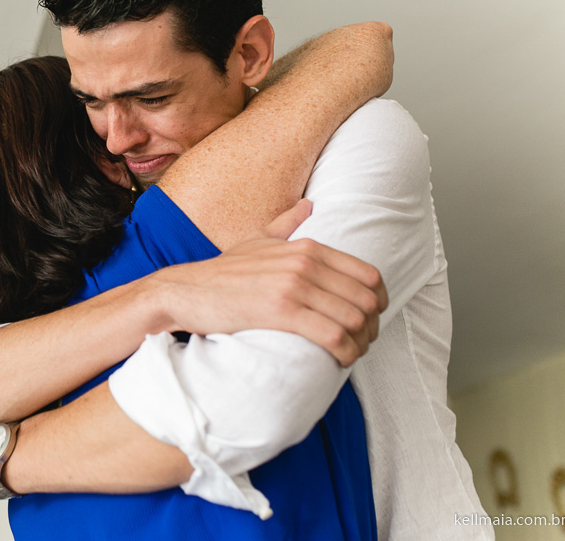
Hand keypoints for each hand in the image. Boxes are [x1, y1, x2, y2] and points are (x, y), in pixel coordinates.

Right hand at [153, 199, 387, 365]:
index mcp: (306, 247)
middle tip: (362, 342)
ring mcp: (293, 287)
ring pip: (353, 319)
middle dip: (372, 326)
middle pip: (365, 299)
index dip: (379, 301)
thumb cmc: (221, 272)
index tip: (372, 318)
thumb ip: (286, 223)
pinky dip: (345, 352)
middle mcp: (304, 263)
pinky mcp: (281, 312)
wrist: (185, 291)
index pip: (367, 274)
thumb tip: (307, 204)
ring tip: (352, 353)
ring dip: (361, 343)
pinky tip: (341, 359)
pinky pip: (332, 336)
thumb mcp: (256, 240)